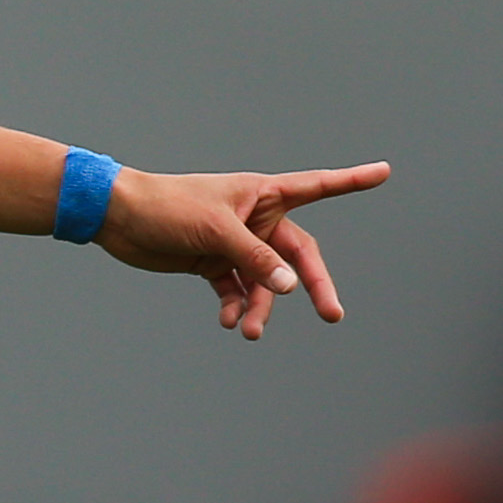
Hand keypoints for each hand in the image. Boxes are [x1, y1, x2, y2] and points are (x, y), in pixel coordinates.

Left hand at [94, 161, 391, 340]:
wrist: (118, 218)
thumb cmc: (168, 208)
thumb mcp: (217, 231)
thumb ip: (255, 258)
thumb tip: (289, 285)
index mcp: (262, 194)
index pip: (317, 186)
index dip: (351, 180)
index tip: (385, 172)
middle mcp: (254, 218)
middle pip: (296, 255)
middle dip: (312, 284)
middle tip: (332, 314)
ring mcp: (234, 243)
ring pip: (265, 280)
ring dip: (261, 306)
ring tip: (250, 331)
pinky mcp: (212, 263)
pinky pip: (237, 290)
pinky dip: (236, 306)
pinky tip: (230, 321)